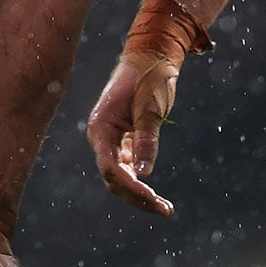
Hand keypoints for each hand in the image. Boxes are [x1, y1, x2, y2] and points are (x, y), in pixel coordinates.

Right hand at [87, 53, 179, 217]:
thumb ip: (146, 139)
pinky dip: (140, 181)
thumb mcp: (151, 107)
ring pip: (120, 176)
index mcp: (101, 127)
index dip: (129, 186)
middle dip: (136, 196)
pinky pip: (127, 168)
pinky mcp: (123, 140)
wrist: (151, 57)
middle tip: (165, 209)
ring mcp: (111, 140)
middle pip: (113, 178)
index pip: (110, 167)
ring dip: (138, 193)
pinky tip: (156, 195)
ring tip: (164, 208)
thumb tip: (144, 173)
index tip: (153, 197)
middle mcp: (101, 136)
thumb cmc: (150, 77)